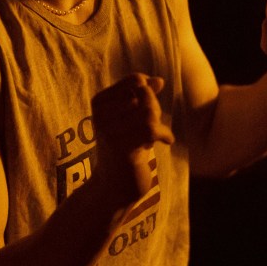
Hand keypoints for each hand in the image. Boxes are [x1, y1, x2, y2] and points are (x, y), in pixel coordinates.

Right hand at [91, 74, 174, 204]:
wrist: (112, 186)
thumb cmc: (125, 148)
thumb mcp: (131, 118)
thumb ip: (143, 97)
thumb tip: (158, 80)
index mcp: (99, 101)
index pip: (135, 80)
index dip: (149, 92)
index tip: (147, 110)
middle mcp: (101, 114)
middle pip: (144, 93)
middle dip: (155, 108)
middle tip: (152, 127)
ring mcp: (109, 131)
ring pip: (149, 112)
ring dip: (158, 123)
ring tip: (154, 136)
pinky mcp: (121, 148)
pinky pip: (151, 130)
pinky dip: (165, 135)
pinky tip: (166, 142)